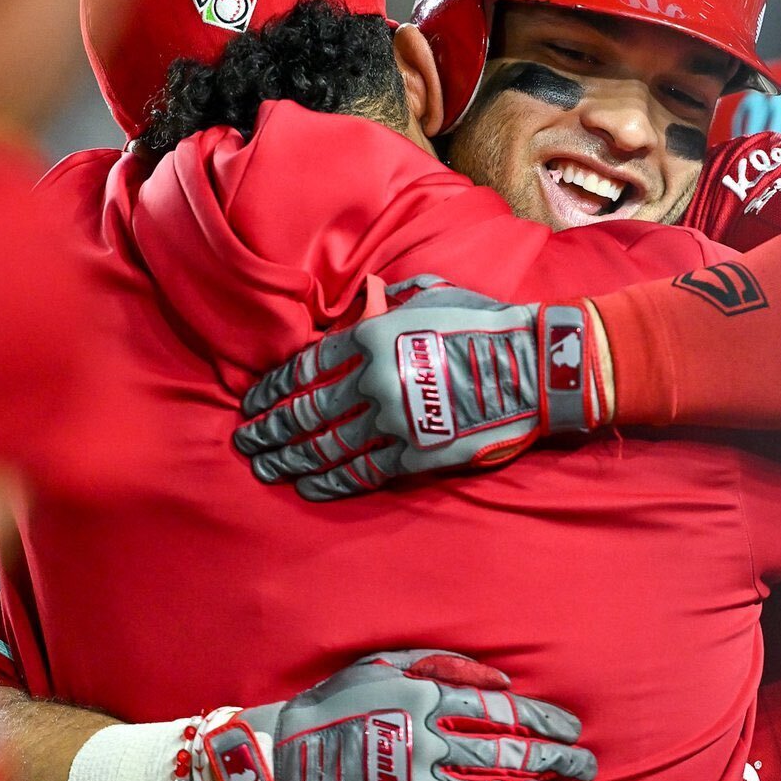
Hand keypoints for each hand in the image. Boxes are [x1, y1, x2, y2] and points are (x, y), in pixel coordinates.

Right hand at [188, 650, 594, 780]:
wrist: (281, 763)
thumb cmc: (335, 706)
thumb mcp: (385, 665)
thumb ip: (445, 665)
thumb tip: (501, 679)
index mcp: (425, 698)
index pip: (501, 710)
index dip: (544, 720)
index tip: (571, 729)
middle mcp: (427, 742)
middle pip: (509, 753)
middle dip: (556, 762)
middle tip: (587, 768)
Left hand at [233, 278, 601, 498]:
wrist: (534, 367)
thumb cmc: (482, 323)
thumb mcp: (430, 298)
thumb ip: (388, 303)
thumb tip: (364, 295)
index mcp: (372, 337)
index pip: (305, 368)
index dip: (272, 389)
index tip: (252, 403)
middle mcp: (374, 381)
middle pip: (305, 412)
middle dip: (269, 429)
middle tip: (246, 442)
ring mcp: (394, 423)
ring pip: (326, 447)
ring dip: (289, 459)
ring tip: (265, 467)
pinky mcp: (416, 456)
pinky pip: (362, 472)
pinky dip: (329, 482)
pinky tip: (308, 486)